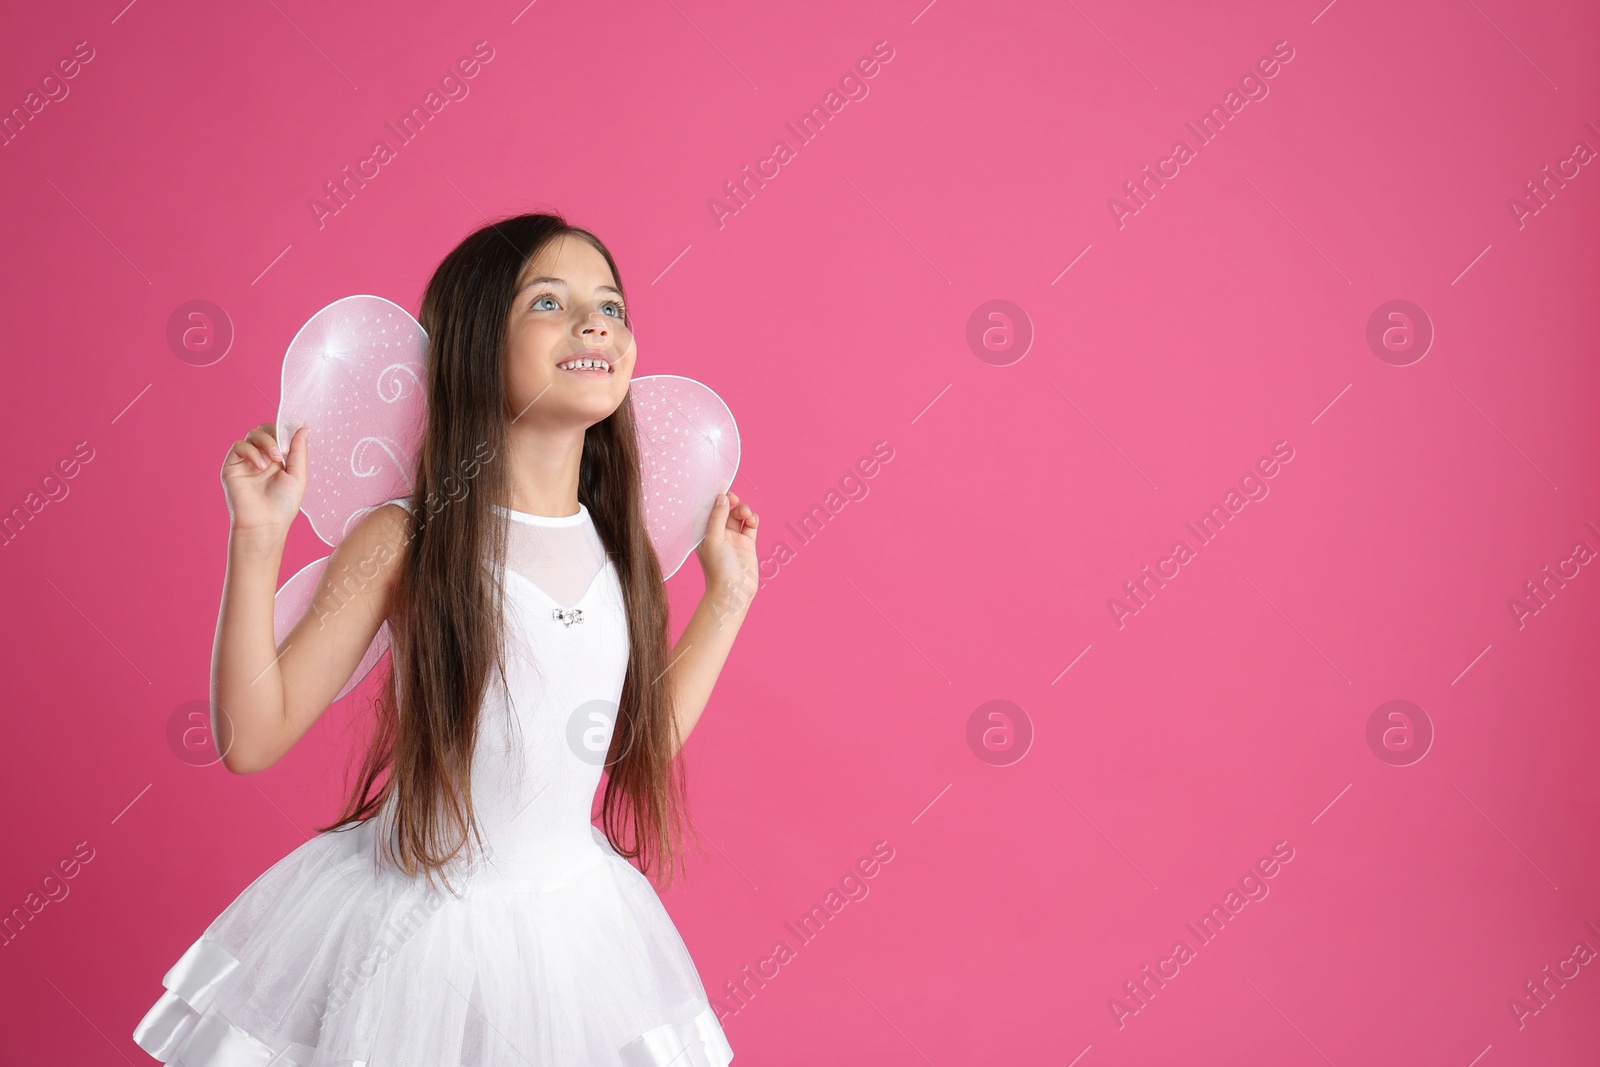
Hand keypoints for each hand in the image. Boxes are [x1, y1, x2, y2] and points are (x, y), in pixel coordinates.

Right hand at [221, 422, 307, 533]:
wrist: (264, 523)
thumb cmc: (283, 504)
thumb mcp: (297, 475)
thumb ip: (299, 451)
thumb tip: (302, 428)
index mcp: (278, 460)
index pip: (279, 434)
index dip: (286, 428)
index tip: (297, 425)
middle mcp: (262, 458)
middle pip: (265, 430)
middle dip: (276, 433)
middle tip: (284, 448)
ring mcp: (246, 461)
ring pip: (252, 434)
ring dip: (266, 442)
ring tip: (275, 459)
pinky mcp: (232, 466)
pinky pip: (239, 446)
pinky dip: (252, 451)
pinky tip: (261, 466)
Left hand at [694, 488, 758, 607]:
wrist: (734, 591)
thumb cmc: (718, 568)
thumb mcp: (713, 539)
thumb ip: (717, 516)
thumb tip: (722, 497)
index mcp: (703, 532)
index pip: (708, 509)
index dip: (714, 496)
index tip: (721, 482)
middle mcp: (717, 534)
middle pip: (725, 509)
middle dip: (731, 502)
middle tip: (735, 500)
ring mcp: (733, 538)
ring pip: (739, 515)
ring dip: (744, 510)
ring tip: (747, 515)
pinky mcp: (747, 544)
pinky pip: (750, 525)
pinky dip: (753, 519)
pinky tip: (753, 521)